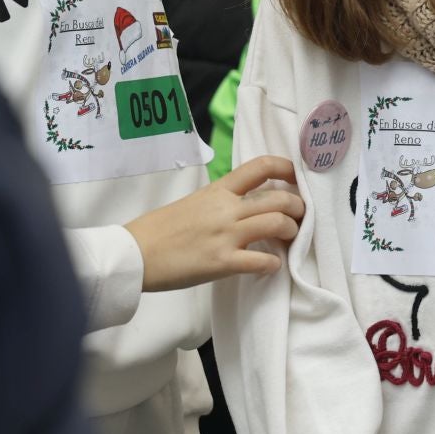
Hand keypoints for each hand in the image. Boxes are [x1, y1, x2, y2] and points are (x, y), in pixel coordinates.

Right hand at [125, 156, 304, 291]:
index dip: (287, 168)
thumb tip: (244, 204)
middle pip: (279, 197)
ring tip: (289, 239)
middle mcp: (226, 208)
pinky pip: (261, 261)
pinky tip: (271, 266)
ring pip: (277, 223)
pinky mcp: (222, 262)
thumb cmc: (160, 229)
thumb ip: (221, 201)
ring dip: (292, 232)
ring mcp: (225, 235)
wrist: (134, 253)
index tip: (297, 177)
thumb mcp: (194, 202)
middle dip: (298, 207)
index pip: (260, 167)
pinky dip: (274, 264)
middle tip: (300, 217)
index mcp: (218, 190)